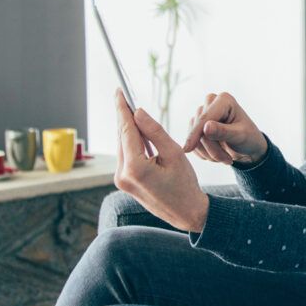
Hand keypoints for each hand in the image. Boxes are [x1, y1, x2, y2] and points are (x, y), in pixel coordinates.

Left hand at [114, 89, 209, 231]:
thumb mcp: (174, 153)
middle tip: (124, 96)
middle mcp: (122, 174)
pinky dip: (132, 143)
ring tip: (133, 111)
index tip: (118, 92)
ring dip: (128, 129)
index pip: (126, 130)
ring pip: (123, 146)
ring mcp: (121, 180)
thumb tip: (138, 112)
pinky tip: (138, 132)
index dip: (122, 109)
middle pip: (122, 137)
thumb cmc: (185, 184)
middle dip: (124, 117)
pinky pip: (126, 156)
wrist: (187, 213)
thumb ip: (155, 132)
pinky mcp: (124, 182)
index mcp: (135, 167)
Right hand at [183, 92, 266, 165]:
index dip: (196, 134)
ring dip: (209, 153)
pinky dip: (204, 153)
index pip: (205, 118)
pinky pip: (192, 142)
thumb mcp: (240, 136)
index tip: (187, 149)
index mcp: (224, 100)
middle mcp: (211, 102)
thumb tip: (206, 127)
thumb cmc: (249, 138)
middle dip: (212, 149)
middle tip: (227, 160)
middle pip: (199, 128)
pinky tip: (217, 155)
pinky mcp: (196, 125)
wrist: (248, 147)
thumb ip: (223, 131)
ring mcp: (202, 113)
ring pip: (194, 137)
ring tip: (225, 158)